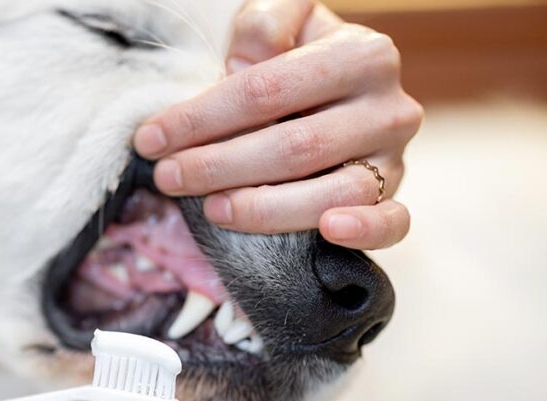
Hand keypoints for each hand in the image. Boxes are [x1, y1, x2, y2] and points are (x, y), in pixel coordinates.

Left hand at [134, 0, 422, 248]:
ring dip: (266, 208)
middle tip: (168, 178)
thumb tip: (241, 64)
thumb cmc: (297, 57)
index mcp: (361, 53)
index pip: (268, 90)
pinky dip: (365, 230)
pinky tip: (328, 231)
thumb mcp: (281, 22)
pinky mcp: (395, 197)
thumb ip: (263, 26)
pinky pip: (392, 222)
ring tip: (212, 209)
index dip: (203, 117)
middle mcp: (388, 106)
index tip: (151, 139)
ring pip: (332, 192)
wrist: (341, 88)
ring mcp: (395, 156)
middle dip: (219, 165)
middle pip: (296, 146)